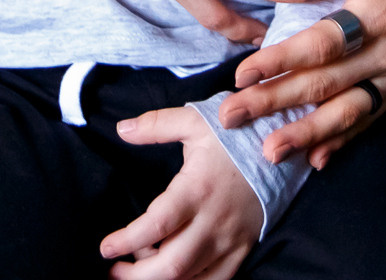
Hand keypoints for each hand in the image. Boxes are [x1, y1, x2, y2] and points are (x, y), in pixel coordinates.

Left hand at [100, 107, 259, 279]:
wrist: (280, 149)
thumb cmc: (234, 136)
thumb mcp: (194, 121)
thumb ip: (156, 125)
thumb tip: (122, 128)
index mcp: (197, 190)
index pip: (157, 225)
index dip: (128, 240)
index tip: (106, 248)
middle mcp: (213, 222)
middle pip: (172, 264)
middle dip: (137, 275)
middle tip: (113, 271)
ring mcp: (230, 241)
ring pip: (192, 279)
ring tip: (136, 274)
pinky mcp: (242, 250)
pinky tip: (172, 279)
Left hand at [217, 0, 385, 167]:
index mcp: (374, 12)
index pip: (319, 46)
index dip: (278, 62)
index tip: (240, 75)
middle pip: (326, 84)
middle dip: (276, 103)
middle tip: (233, 117)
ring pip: (348, 111)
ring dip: (307, 133)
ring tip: (271, 151)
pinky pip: (371, 117)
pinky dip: (344, 138)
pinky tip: (317, 156)